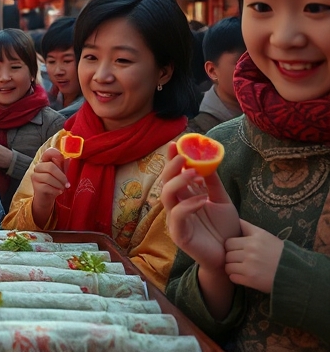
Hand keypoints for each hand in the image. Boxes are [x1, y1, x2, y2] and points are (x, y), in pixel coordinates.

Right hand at [29, 147, 67, 227]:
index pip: (49, 152)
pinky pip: (46, 186)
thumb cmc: (56, 183)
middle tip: (67, 183)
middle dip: (61, 176)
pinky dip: (55, 190)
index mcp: (46, 160)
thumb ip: (64, 164)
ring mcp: (35, 176)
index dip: (56, 154)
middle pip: (50, 167)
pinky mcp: (35, 186)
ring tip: (63, 188)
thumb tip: (70, 158)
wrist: (47, 197)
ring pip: (48, 177)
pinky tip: (58, 192)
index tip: (63, 161)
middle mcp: (38, 166)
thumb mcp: (62, 173)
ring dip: (59, 184)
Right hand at [159, 144, 240, 271]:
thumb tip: (208, 162)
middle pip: (165, 183)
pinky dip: (189, 205)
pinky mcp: (179, 234)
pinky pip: (178, 216)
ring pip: (166, 196)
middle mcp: (176, 207)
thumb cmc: (225, 230)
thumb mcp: (222, 201)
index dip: (171, 159)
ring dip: (178, 182)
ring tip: (194, 173)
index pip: (173, 175)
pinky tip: (202, 200)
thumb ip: (213, 184)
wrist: (232, 255)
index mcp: (184, 197)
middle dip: (171, 167)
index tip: (175, 143)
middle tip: (183, 156)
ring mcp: (175, 221)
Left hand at [225, 220, 283, 293]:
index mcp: (255, 238)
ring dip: (233, 268)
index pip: (229, 241)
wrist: (297, 273)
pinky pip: (232, 277)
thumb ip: (249, 228)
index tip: (237, 250)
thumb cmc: (280, 253)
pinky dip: (236, 278)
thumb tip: (234, 220)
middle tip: (239, 261)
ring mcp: (250, 265)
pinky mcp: (251, 279)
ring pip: (228, 265)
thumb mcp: (266, 236)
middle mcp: (251, 250)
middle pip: (227, 253)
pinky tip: (245, 277)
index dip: (231, 247)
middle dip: (231, 257)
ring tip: (242, 269)